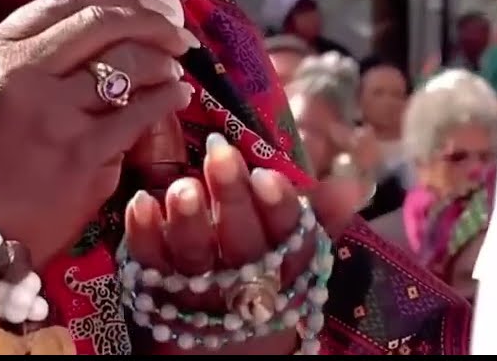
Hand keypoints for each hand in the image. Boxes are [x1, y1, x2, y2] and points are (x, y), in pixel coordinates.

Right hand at [0, 0, 197, 264]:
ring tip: (173, 65)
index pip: (57, 3)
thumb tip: (100, 24)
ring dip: (161, 58)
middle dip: (146, 19)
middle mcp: (14, 75)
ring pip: (126, 63)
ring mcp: (51, 113)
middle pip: (97, 22)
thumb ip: (25, 58)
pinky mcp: (82, 152)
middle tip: (173, 30)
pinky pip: (140, 110)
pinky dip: (166, 97)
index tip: (136, 6)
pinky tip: (175, 96)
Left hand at [124, 134, 359, 354]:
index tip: (267, 175)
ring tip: (182, 186)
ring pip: (197, 261)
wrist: (226, 352)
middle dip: (232, 200)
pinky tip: (140, 202)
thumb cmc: (264, 286)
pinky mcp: (157, 297)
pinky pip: (150, 269)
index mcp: (285, 272)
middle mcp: (245, 286)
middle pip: (242, 245)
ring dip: (189, 222)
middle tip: (220, 156)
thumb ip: (319, 219)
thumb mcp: (296, 260)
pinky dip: (144, 237)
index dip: (280, 209)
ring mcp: (200, 296)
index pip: (289, 239)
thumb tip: (356, 184)